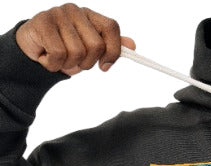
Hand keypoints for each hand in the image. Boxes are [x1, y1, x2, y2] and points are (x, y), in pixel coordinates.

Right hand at [15, 3, 135, 75]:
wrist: (34, 52)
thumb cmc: (65, 50)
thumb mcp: (90, 52)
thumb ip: (110, 47)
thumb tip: (132, 45)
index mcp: (90, 16)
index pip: (111, 27)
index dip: (113, 51)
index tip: (105, 66)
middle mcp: (76, 11)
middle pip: (96, 45)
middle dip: (87, 63)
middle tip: (75, 62)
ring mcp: (58, 14)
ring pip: (77, 52)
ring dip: (68, 65)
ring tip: (59, 58)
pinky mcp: (43, 22)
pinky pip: (58, 54)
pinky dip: (54, 64)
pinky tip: (47, 58)